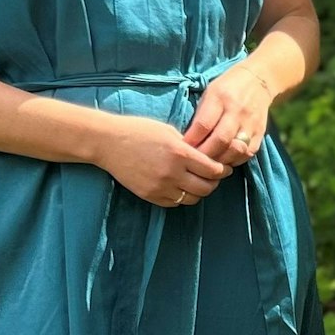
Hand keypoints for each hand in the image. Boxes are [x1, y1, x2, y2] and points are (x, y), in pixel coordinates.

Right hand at [95, 113, 232, 207]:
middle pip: (206, 187)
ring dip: (199, 191)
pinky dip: (182, 197)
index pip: (213, 170)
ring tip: (198, 182)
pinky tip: (181, 187)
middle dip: (214, 182)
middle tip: (214, 176)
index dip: (223, 170)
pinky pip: (174, 203)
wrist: (108, 142)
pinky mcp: (149, 195)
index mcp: (180, 153)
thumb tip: (208, 156)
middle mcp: (172, 173)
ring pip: (192, 198)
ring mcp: (160, 186)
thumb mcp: (170, 131)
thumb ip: (190, 146)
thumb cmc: (140, 130)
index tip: (225, 167)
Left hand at [184, 62, 275, 167]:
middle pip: (220, 140)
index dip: (191, 141)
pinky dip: (234, 160)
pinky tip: (225, 160)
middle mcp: (237, 111)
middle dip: (204, 155)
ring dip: (220, 161)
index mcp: (220, 97)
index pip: (203, 125)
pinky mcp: (260, 132)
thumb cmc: (226, 88)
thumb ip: (200, 116)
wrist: (258, 80)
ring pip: (235, 150)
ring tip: (209, 164)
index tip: (182, 149)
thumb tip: (189, 142)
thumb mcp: (209, 94)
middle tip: (194, 162)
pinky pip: (247, 153)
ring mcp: (250, 122)